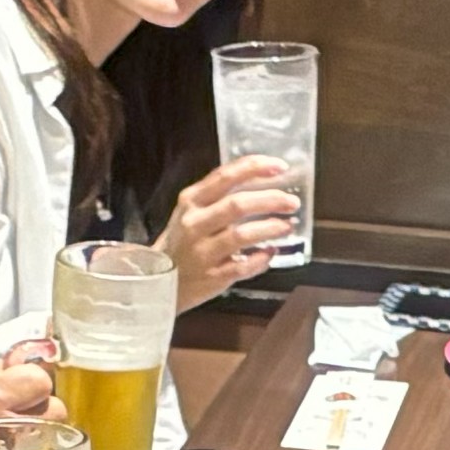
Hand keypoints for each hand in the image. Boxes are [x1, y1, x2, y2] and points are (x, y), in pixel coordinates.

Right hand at [157, 157, 305, 297]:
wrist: (158, 282)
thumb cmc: (181, 243)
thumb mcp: (190, 212)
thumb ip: (218, 196)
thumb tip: (261, 181)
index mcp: (191, 201)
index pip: (225, 177)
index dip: (255, 169)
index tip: (279, 167)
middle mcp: (194, 224)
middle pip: (238, 205)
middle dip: (270, 200)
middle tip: (291, 202)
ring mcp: (202, 252)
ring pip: (242, 235)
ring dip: (270, 228)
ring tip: (287, 226)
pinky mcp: (212, 277)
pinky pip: (244, 265)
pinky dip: (262, 258)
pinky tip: (270, 252)